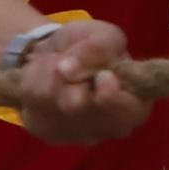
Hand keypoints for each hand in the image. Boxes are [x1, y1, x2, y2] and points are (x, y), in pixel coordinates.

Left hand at [6, 17, 149, 146]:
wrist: (52, 56)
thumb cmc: (88, 46)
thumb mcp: (101, 34)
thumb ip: (97, 47)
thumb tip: (68, 69)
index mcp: (137, 102)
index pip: (131, 112)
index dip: (113, 96)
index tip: (101, 75)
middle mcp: (113, 127)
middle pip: (80, 108)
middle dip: (68, 76)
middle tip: (67, 62)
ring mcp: (80, 135)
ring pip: (52, 102)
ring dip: (47, 75)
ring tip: (55, 66)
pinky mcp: (50, 134)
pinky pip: (32, 107)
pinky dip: (31, 86)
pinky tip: (42, 82)